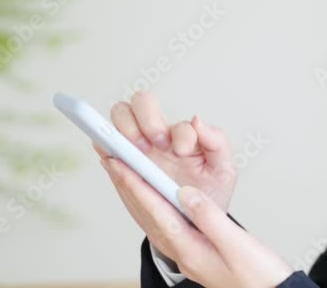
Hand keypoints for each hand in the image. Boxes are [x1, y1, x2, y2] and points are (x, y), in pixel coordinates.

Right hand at [98, 90, 236, 212]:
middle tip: (153, 144)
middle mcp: (157, 136)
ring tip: (134, 150)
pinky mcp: (119, 162)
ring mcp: (136, 147)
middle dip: (145, 118)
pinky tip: (113, 157)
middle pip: (141, 102)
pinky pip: (103, 145)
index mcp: (184, 137)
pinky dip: (103, 145)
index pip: (177, 122)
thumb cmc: (207, 193)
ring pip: (119, 115)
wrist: (189, 224)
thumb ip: (217, 142)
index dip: (179, 133)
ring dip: (123, 127)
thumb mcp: (223, 171)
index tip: (180, 151)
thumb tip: (197, 120)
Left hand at [101, 154, 293, 286]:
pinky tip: (154, 194)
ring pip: (154, 217)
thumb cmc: (257, 275)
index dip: (137, 185)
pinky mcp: (196, 249)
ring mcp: (189, 252)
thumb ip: (209, 218)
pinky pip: (166, 221)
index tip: (120, 164)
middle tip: (111, 160)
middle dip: (128, 186)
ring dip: (137, 193)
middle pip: (148, 214)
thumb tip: (185, 194)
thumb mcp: (236, 244)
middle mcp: (184, 252)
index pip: (156, 211)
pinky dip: (154, 203)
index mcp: (190, 250)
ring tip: (123, 171)